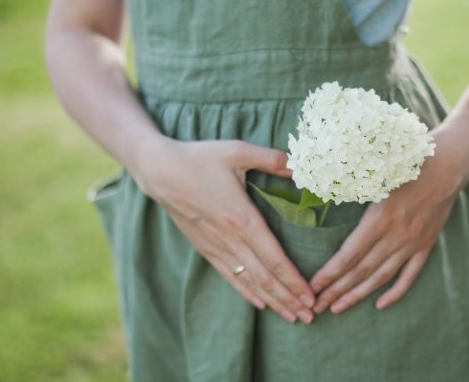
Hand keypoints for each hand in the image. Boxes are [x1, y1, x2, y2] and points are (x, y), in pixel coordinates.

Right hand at [133, 137, 315, 323]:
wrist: (158, 169)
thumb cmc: (199, 158)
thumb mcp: (237, 151)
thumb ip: (271, 158)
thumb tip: (300, 164)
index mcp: (240, 217)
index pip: (272, 257)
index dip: (292, 279)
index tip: (310, 296)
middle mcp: (229, 238)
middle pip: (264, 277)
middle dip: (288, 298)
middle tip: (310, 316)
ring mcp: (215, 246)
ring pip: (248, 281)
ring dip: (272, 300)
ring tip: (292, 316)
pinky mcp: (204, 247)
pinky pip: (229, 276)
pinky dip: (247, 292)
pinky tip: (261, 303)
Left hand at [308, 122, 468, 313]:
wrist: (449, 163)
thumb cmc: (408, 160)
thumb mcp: (376, 170)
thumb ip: (351, 185)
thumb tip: (317, 186)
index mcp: (381, 217)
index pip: (349, 254)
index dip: (330, 274)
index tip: (312, 286)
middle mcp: (397, 235)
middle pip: (361, 271)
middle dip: (336, 291)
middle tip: (315, 306)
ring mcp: (413, 242)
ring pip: (381, 276)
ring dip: (358, 295)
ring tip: (337, 308)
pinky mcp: (426, 244)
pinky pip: (409, 275)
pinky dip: (395, 292)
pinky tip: (380, 305)